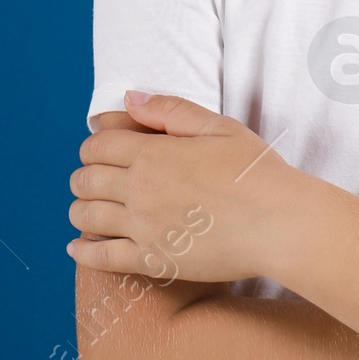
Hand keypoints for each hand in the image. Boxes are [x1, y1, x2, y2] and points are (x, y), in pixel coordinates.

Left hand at [66, 93, 297, 282]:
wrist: (279, 223)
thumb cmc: (256, 172)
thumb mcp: (220, 128)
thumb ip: (171, 110)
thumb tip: (130, 98)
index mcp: (156, 154)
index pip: (98, 146)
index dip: (94, 146)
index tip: (102, 151)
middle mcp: (141, 190)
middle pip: (85, 180)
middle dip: (84, 176)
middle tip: (95, 179)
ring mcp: (143, 228)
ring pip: (85, 216)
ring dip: (80, 209)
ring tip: (89, 208)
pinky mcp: (151, 260)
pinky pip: (100, 257)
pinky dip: (82, 251)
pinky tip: (79, 247)